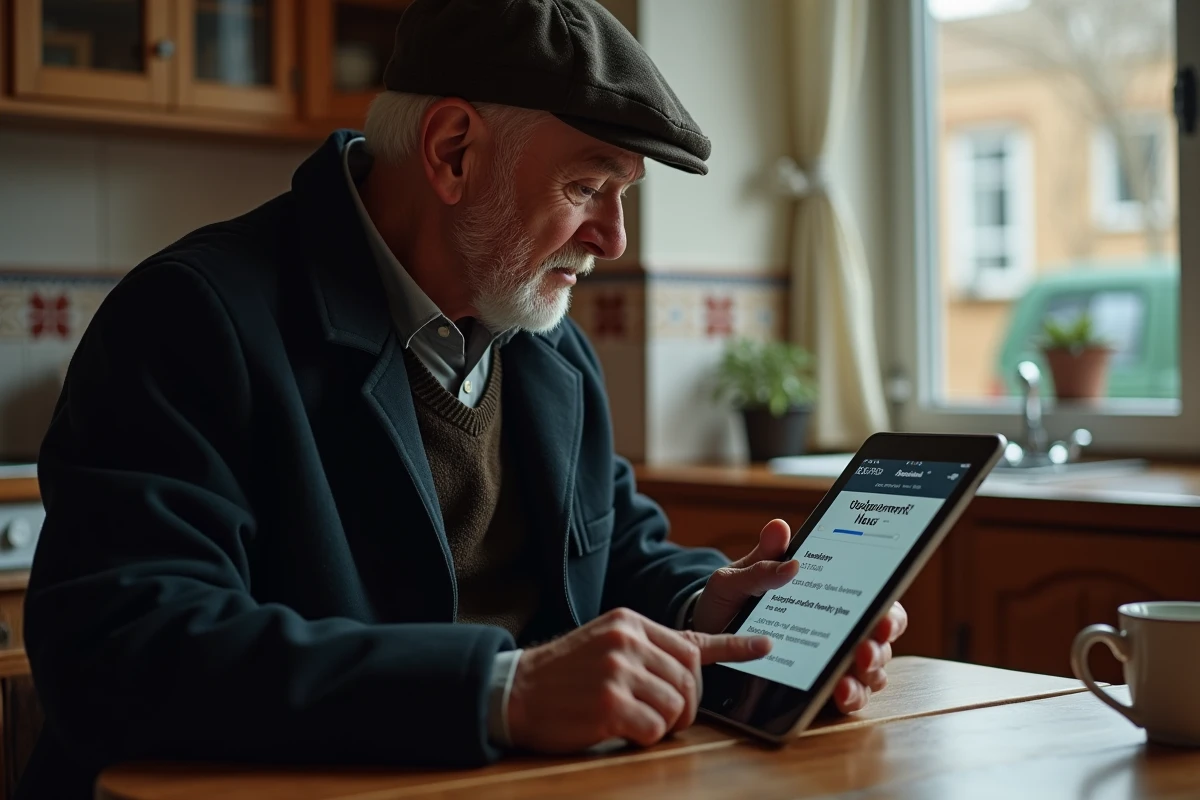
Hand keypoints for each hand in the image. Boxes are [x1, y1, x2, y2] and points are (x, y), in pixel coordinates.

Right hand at [506, 607, 770, 751]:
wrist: (514, 692)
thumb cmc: (562, 675)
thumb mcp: (605, 644)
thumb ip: (647, 650)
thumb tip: (696, 660)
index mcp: (629, 622)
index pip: (691, 642)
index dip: (730, 650)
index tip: (763, 646)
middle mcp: (627, 641)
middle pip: (690, 680)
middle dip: (685, 707)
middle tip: (661, 717)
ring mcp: (618, 671)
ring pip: (676, 707)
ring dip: (662, 725)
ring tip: (632, 721)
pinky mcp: (609, 704)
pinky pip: (655, 729)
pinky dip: (644, 737)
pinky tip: (619, 730)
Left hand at [691, 519, 908, 714]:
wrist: (706, 635)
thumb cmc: (729, 600)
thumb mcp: (738, 577)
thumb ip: (761, 558)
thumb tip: (779, 529)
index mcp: (829, 594)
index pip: (876, 600)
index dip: (888, 609)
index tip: (881, 615)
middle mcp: (840, 628)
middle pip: (880, 639)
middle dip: (879, 646)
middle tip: (864, 650)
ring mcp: (832, 659)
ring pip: (871, 672)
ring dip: (867, 676)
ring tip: (847, 679)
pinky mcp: (819, 686)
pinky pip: (848, 696)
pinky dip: (850, 696)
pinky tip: (838, 692)